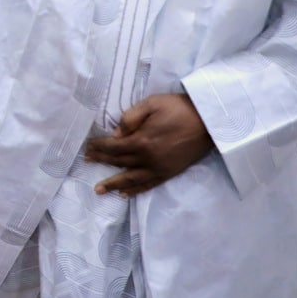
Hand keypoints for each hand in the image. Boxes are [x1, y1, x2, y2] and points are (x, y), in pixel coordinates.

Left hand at [85, 93, 213, 196]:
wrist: (209, 121)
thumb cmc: (179, 108)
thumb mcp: (151, 104)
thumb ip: (130, 118)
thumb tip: (115, 134)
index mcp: (142, 140)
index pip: (114, 147)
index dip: (99, 148)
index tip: (87, 148)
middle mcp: (148, 158)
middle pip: (119, 162)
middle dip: (102, 162)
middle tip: (86, 163)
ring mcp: (160, 168)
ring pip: (131, 179)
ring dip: (114, 184)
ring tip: (100, 190)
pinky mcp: (170, 173)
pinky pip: (149, 185)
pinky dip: (136, 190)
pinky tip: (125, 194)